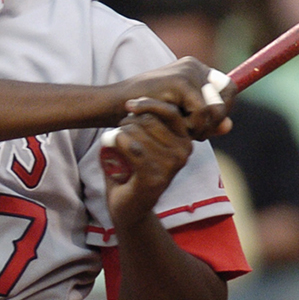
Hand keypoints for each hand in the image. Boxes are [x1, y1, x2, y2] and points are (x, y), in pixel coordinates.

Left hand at [102, 99, 192, 231]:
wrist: (128, 205)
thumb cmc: (133, 167)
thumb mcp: (145, 140)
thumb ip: (148, 120)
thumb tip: (139, 94)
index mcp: (185, 140)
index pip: (170, 111)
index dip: (148, 103)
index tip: (129, 105)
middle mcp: (184, 152)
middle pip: (151, 120)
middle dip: (129, 121)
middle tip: (120, 132)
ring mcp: (171, 165)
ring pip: (139, 132)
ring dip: (121, 133)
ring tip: (117, 143)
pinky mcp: (155, 177)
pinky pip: (132, 148)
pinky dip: (117, 144)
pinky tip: (113, 149)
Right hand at [114, 58, 234, 140]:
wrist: (112, 106)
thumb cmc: (142, 114)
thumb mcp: (178, 120)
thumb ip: (204, 122)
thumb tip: (229, 126)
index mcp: (195, 69)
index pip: (228, 89)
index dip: (222, 111)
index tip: (203, 125)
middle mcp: (194, 65)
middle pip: (228, 96)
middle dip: (214, 120)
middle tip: (191, 132)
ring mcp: (188, 71)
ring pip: (216, 107)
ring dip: (200, 127)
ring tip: (178, 129)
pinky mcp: (181, 81)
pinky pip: (202, 112)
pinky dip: (191, 126)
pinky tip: (172, 126)